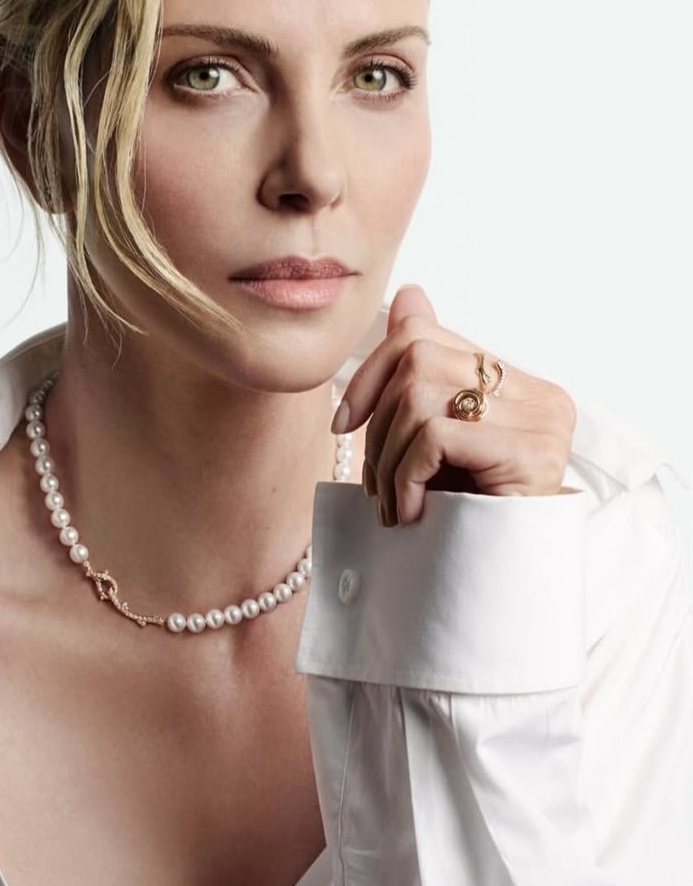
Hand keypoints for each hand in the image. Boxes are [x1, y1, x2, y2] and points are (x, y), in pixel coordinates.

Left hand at [331, 285, 576, 526]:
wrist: (498, 591)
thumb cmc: (463, 520)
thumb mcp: (434, 445)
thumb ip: (424, 376)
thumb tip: (411, 294)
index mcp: (519, 384)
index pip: (426, 337)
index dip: (370, 374)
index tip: (344, 424)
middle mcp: (539, 394)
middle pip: (417, 358)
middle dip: (376, 421)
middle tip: (377, 483)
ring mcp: (541, 421)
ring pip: (419, 395)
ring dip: (388, 456)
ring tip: (394, 504)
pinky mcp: (530, 452)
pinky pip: (435, 435)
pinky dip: (406, 475)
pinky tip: (413, 513)